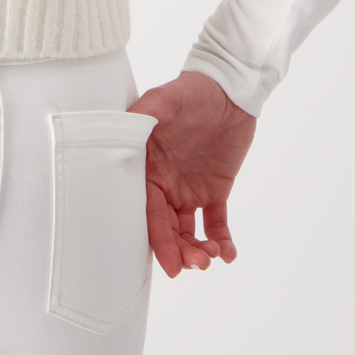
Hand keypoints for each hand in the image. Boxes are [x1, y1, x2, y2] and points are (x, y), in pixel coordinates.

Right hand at [131, 70, 256, 278]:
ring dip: (199, 250)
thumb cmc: (191, 91)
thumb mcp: (165, 100)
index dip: (159, 241)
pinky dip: (222, 241)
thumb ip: (145, 114)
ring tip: (215, 256)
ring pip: (189, 232)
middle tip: (198, 264)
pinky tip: (229, 253)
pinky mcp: (215, 190)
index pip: (150, 214)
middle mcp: (164, 185)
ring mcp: (189, 190)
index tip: (171, 267)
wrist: (228, 88)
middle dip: (180, 252)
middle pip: (168, 230)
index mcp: (147, 170)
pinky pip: (216, 222)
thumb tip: (124, 128)